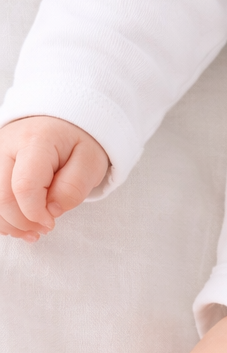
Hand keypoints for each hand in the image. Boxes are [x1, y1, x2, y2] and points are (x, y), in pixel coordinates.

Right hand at [0, 116, 109, 241]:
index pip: (25, 186)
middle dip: (21, 222)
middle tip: (43, 229)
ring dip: (9, 223)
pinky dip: (2, 216)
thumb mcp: (91, 161)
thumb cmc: (77, 142)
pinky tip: (18, 223)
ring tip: (32, 230)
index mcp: (36, 140)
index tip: (51, 222)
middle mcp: (7, 144)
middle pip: (2, 197)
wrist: (62, 122)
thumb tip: (51, 210)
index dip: (35, 213)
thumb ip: (74, 187)